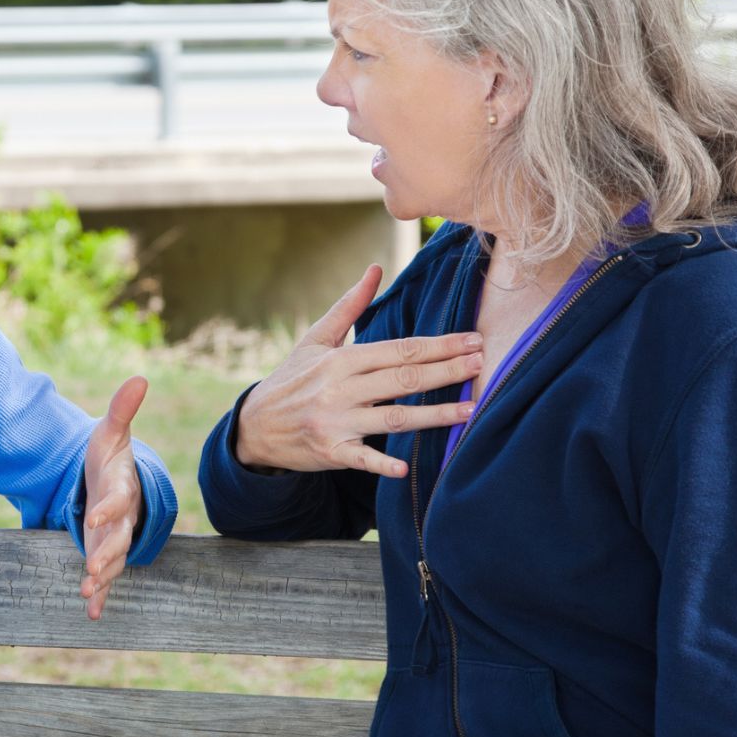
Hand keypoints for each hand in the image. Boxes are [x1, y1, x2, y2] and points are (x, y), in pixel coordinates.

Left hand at [80, 375, 147, 619]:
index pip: (118, 499)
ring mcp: (115, 538)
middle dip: (107, 553)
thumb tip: (140, 377)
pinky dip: (100, 595)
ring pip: (113, 561)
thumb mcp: (110, 432)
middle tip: (94, 568)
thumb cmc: (110, 457)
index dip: (109, 508)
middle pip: (118, 538)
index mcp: (122, 488)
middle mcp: (122, 518)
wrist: (117, 482)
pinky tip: (92, 613)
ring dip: (102, 577)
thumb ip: (121, 410)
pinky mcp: (106, 552)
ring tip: (87, 592)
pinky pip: (106, 577)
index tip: (95, 516)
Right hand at [236, 264, 481, 476]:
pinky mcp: (332, 452)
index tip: (471, 340)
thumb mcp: (316, 339)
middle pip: (403, 380)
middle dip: (446, 372)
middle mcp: (339, 389)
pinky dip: (382, 463)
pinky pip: (362, 459)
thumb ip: (349, 306)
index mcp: (341, 360)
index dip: (438, 346)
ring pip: (394, 418)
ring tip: (470, 410)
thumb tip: (375, 269)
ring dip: (434, 415)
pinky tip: (406, 467)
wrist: (254, 424)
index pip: (399, 350)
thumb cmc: (292, 378)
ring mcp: (336, 422)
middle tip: (482, 364)